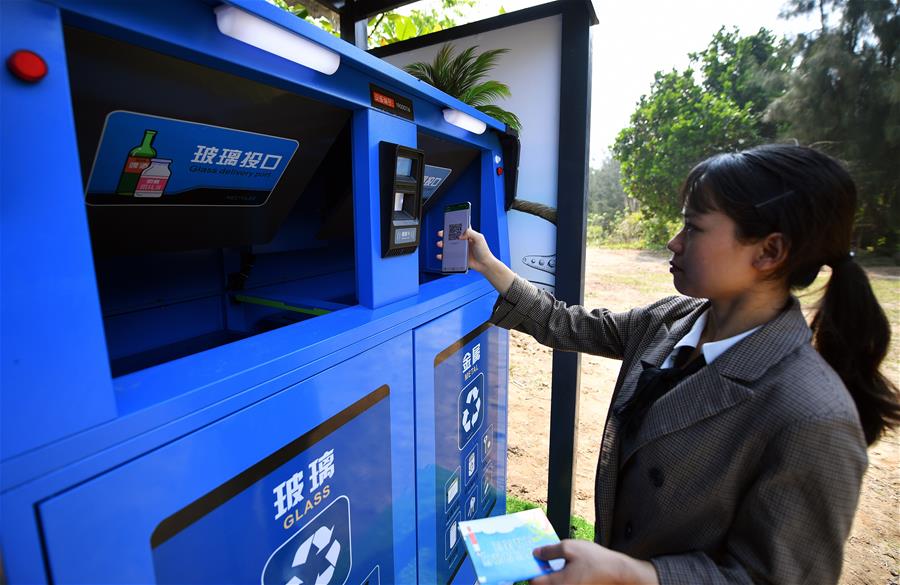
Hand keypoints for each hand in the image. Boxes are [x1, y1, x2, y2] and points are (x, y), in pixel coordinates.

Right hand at [435, 227, 495, 272]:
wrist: (484, 264)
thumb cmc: (484, 251)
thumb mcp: (479, 238)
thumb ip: (470, 233)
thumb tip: (460, 235)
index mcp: (468, 235)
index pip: (459, 228)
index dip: (453, 226)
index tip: (447, 224)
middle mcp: (463, 241)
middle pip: (451, 236)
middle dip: (444, 234)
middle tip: (440, 234)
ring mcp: (460, 249)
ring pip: (449, 246)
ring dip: (443, 244)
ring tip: (440, 244)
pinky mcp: (459, 257)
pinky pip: (449, 256)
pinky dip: (443, 255)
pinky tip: (440, 255)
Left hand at [530, 540, 658, 584]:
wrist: (619, 572)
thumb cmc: (595, 560)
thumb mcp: (570, 548)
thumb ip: (550, 551)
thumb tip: (535, 553)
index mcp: (557, 583)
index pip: (533, 582)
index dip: (530, 569)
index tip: (530, 559)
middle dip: (539, 572)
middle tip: (541, 558)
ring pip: (554, 584)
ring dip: (550, 574)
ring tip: (551, 559)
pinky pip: (563, 583)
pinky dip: (560, 576)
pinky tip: (565, 565)